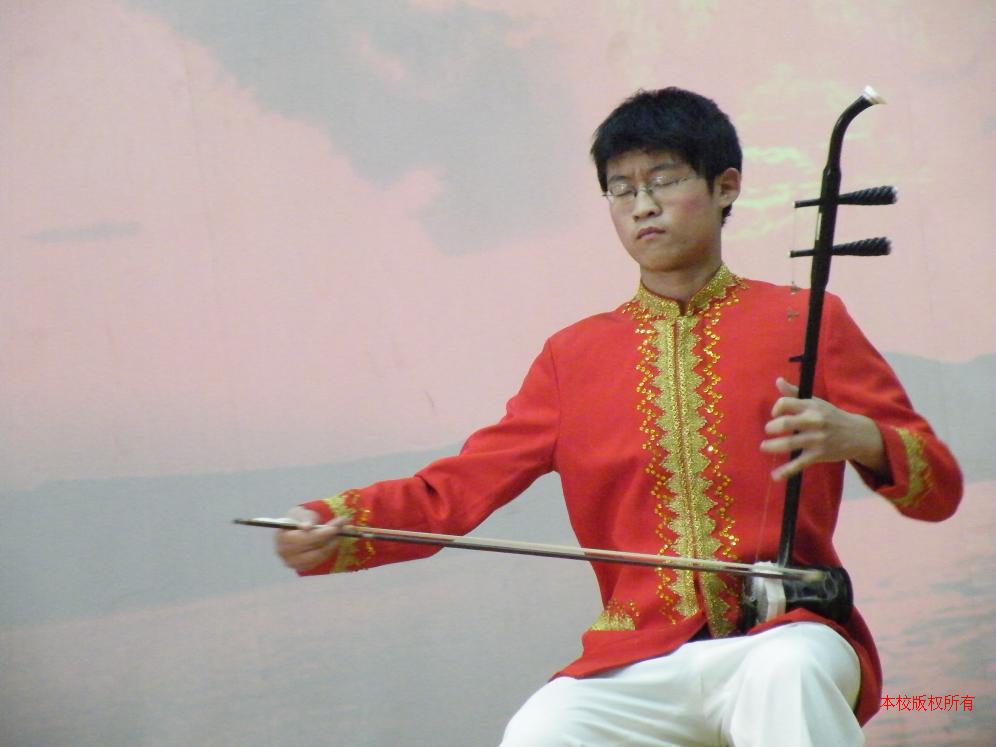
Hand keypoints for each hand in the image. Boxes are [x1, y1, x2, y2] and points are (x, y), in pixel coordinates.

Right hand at [274, 506, 347, 571]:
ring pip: (316, 557)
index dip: (321, 534)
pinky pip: (317, 562)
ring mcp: (291, 562)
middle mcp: (284, 552)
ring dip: (330, 546)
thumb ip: (306, 518)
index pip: (304, 539)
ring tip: (338, 534)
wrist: (296, 528)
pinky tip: (332, 542)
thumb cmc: (299, 519)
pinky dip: (327, 552)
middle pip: (311, 549)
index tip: (335, 527)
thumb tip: (307, 527)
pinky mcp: (300, 567)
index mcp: (281, 536)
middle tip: (341, 528)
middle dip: (329, 538)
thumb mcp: (302, 513)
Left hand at [761, 377, 887, 480]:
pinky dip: (786, 471)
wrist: (857, 434)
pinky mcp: (818, 455)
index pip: (786, 403)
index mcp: (811, 407)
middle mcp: (813, 422)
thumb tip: (777, 380)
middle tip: (768, 431)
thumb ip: (794, 393)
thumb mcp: (815, 402)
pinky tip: (775, 476)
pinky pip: (799, 464)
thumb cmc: (831, 416)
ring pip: (789, 444)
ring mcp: (816, 440)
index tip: (775, 414)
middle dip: (772, 427)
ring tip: (764, 447)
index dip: (776, 408)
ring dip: (772, 446)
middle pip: (786, 424)